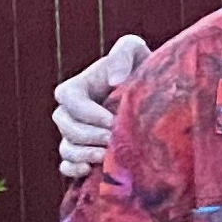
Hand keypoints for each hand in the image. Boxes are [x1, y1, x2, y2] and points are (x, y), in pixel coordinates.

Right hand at [54, 36, 148, 179]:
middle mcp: (71, 112)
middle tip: (113, 140)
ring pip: (66, 147)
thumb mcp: (135, 51)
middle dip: (88, 135)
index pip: (67, 98)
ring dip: (83, 154)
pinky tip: (91, 170)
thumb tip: (115, 81)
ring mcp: (75, 134)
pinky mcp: (82, 153)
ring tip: (107, 156)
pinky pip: (66, 165)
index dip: (85, 112)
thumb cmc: (143, 68)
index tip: (111, 120)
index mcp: (78, 87)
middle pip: (66, 126)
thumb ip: (123, 54)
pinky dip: (74, 169)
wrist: (156, 97)